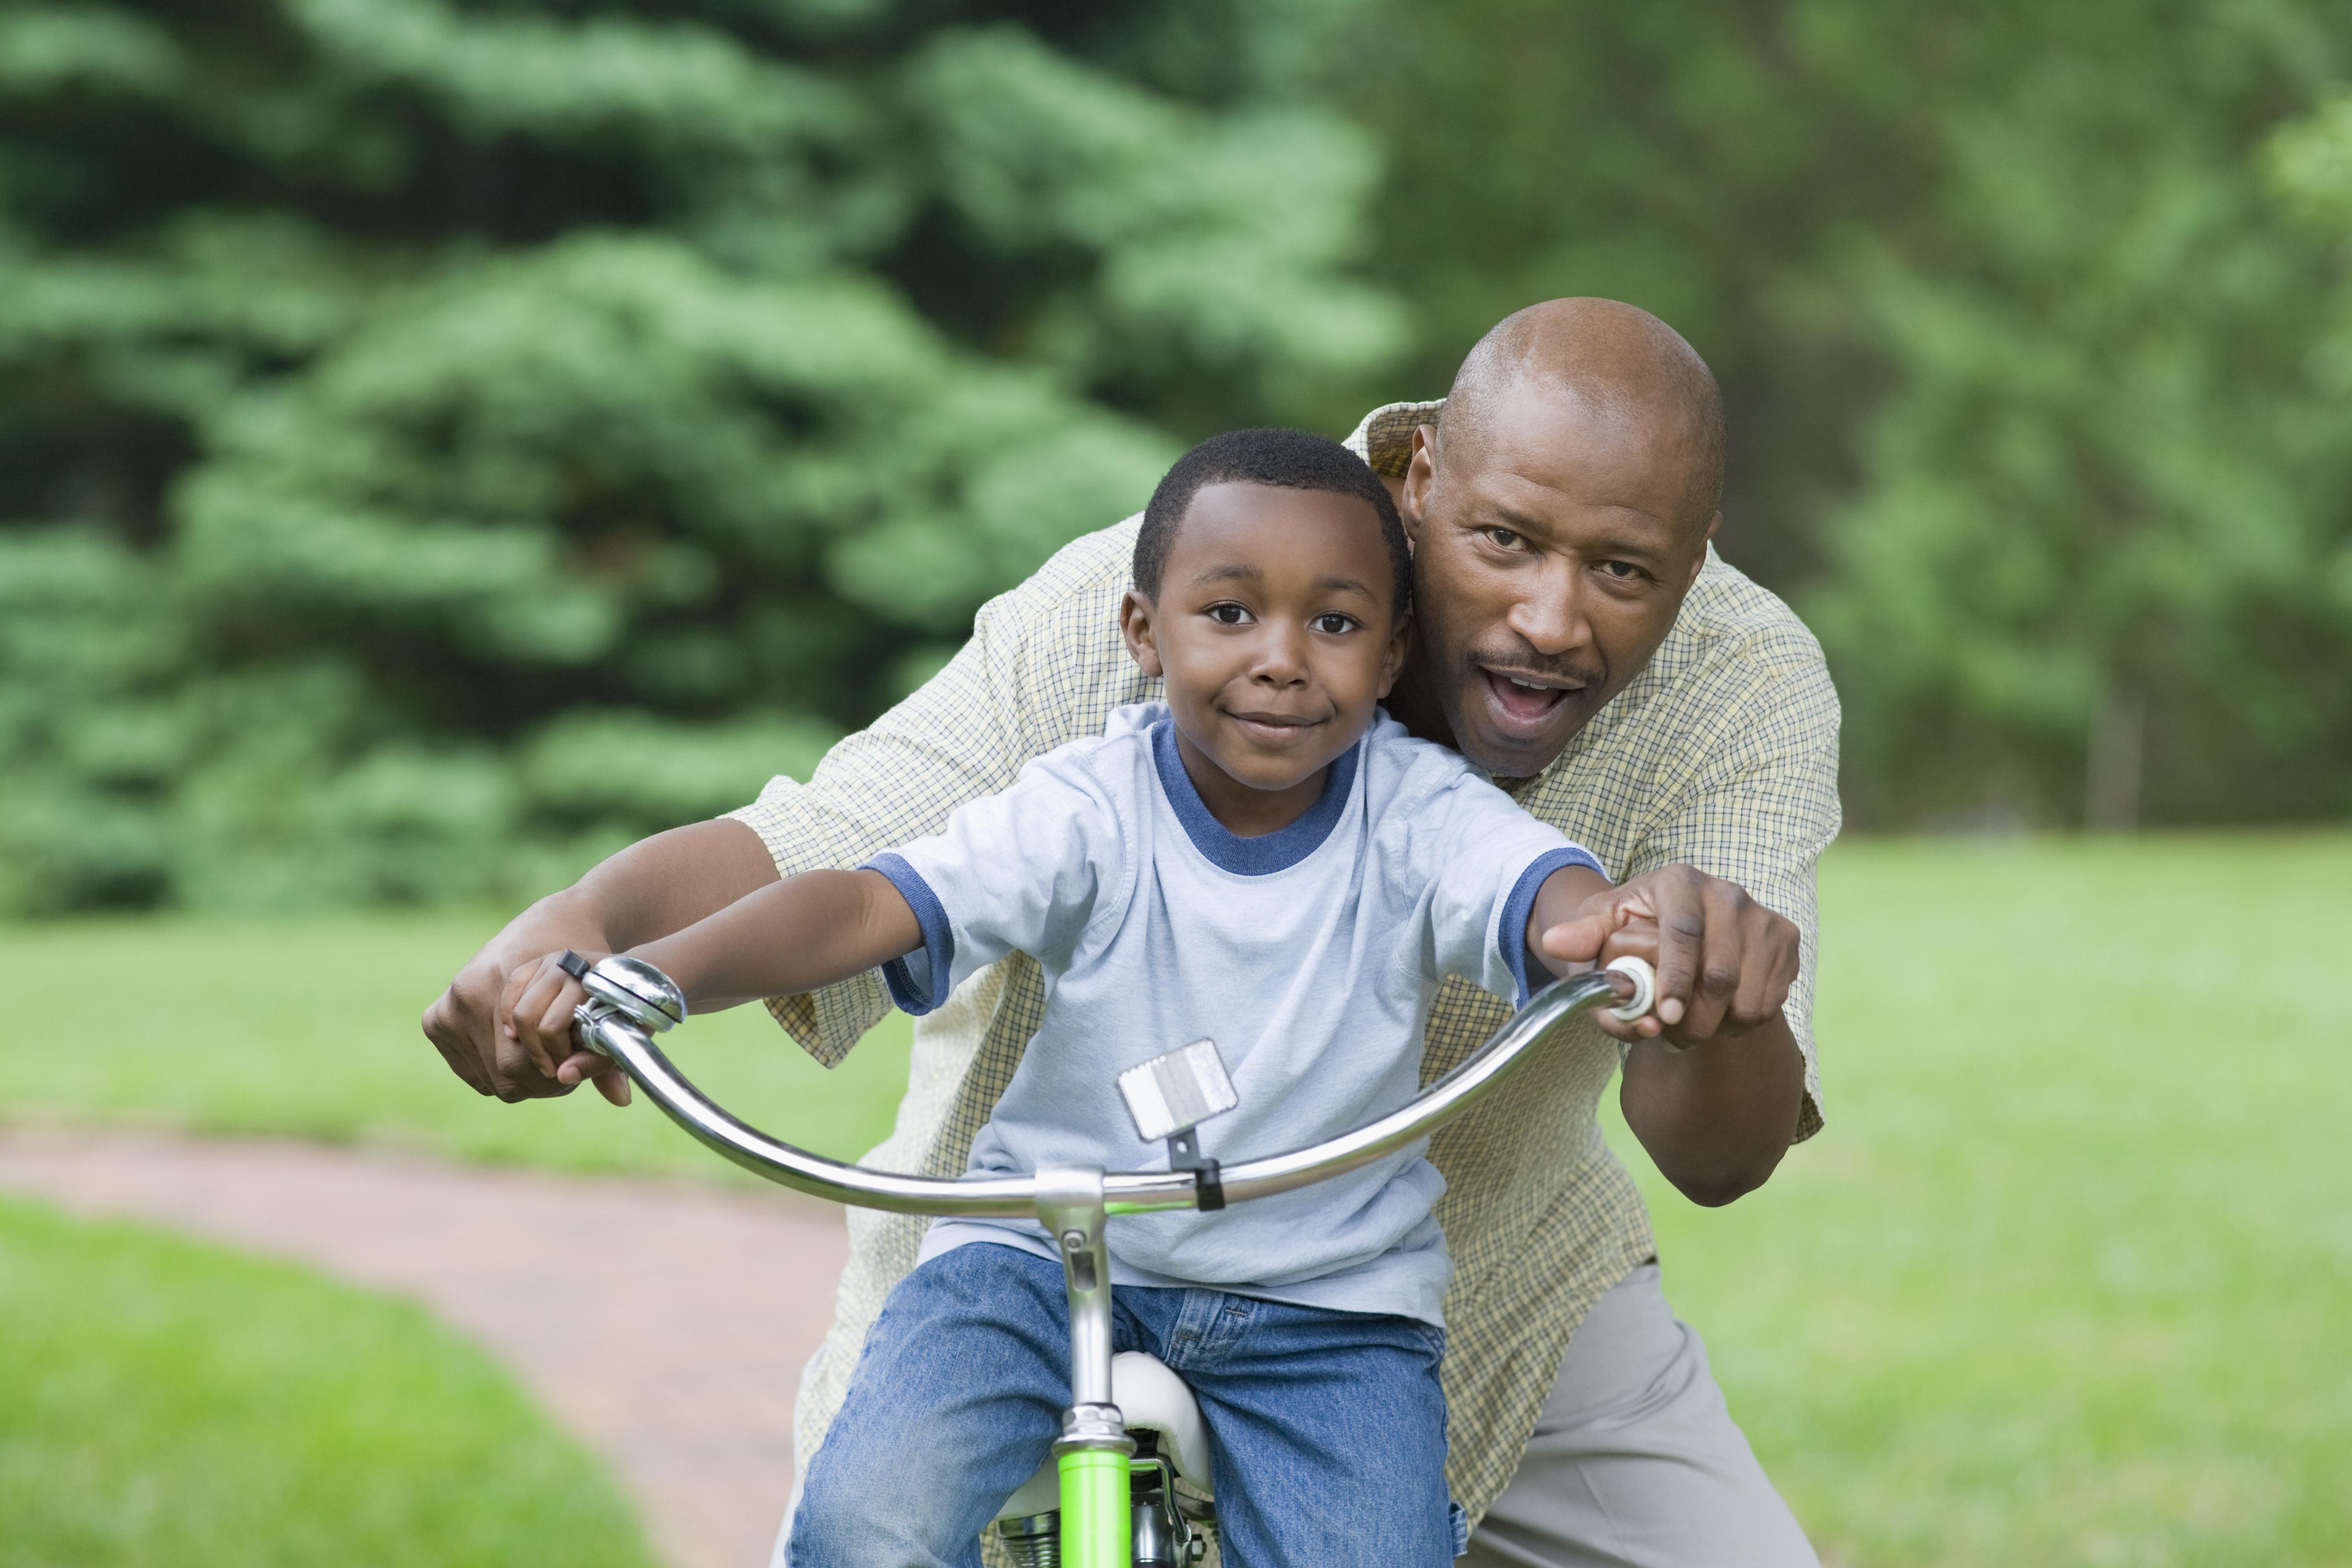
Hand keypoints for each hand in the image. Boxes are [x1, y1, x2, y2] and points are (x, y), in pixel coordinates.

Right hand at [420, 912, 631, 1105]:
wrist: (548, 929)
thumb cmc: (578, 970)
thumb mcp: (597, 1006)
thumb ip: (607, 1055)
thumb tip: (623, 1101)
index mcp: (504, 983)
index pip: (519, 1065)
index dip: (551, 1078)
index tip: (569, 1068)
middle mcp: (469, 992)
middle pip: (501, 1074)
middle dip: (536, 1080)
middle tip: (558, 1067)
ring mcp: (448, 1005)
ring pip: (486, 1078)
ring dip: (516, 1079)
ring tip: (541, 1058)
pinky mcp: (435, 1018)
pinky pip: (468, 1069)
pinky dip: (493, 1070)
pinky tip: (515, 1052)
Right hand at [502, 950, 633, 1095]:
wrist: (634, 979)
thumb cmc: (628, 1014)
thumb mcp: (620, 1040)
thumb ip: (597, 1063)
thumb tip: (563, 1077)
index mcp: (590, 983)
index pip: (552, 1026)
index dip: (556, 1054)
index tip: (566, 1068)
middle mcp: (568, 968)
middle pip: (528, 1016)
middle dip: (535, 1050)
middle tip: (549, 1067)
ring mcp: (551, 963)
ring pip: (517, 1007)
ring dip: (522, 1038)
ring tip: (539, 1054)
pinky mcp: (538, 963)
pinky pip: (510, 990)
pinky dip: (507, 1014)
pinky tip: (515, 1035)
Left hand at [1539, 864, 1797, 1045]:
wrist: (1679, 930)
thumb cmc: (1634, 930)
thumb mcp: (1600, 928)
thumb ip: (1580, 938)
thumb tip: (1555, 942)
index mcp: (1679, 882)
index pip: (1683, 931)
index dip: (1676, 977)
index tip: (1666, 1015)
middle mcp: (1727, 893)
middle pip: (1720, 973)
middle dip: (1693, 1020)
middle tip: (1671, 1037)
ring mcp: (1761, 916)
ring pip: (1749, 995)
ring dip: (1718, 1026)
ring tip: (1691, 1024)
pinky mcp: (1785, 939)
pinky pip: (1770, 1000)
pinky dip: (1742, 1021)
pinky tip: (1718, 1013)